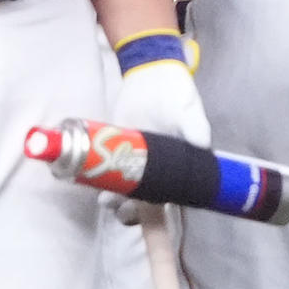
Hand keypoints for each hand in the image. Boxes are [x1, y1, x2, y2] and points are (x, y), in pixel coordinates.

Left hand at [105, 56, 211, 225]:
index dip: (155, 215)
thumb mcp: (188, 108)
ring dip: (112, 198)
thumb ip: (195, 126)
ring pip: (122, 192)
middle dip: (128, 212)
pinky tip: (87, 179)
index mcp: (177, 170)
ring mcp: (133, 161)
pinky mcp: (114, 148)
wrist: (151, 73)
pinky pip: (105, 171)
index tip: (142, 215)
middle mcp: (155, 171)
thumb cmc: (176, 94)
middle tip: (117, 206)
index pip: (168, 202)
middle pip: (142, 205)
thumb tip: (201, 142)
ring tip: (104, 198)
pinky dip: (96, 178)